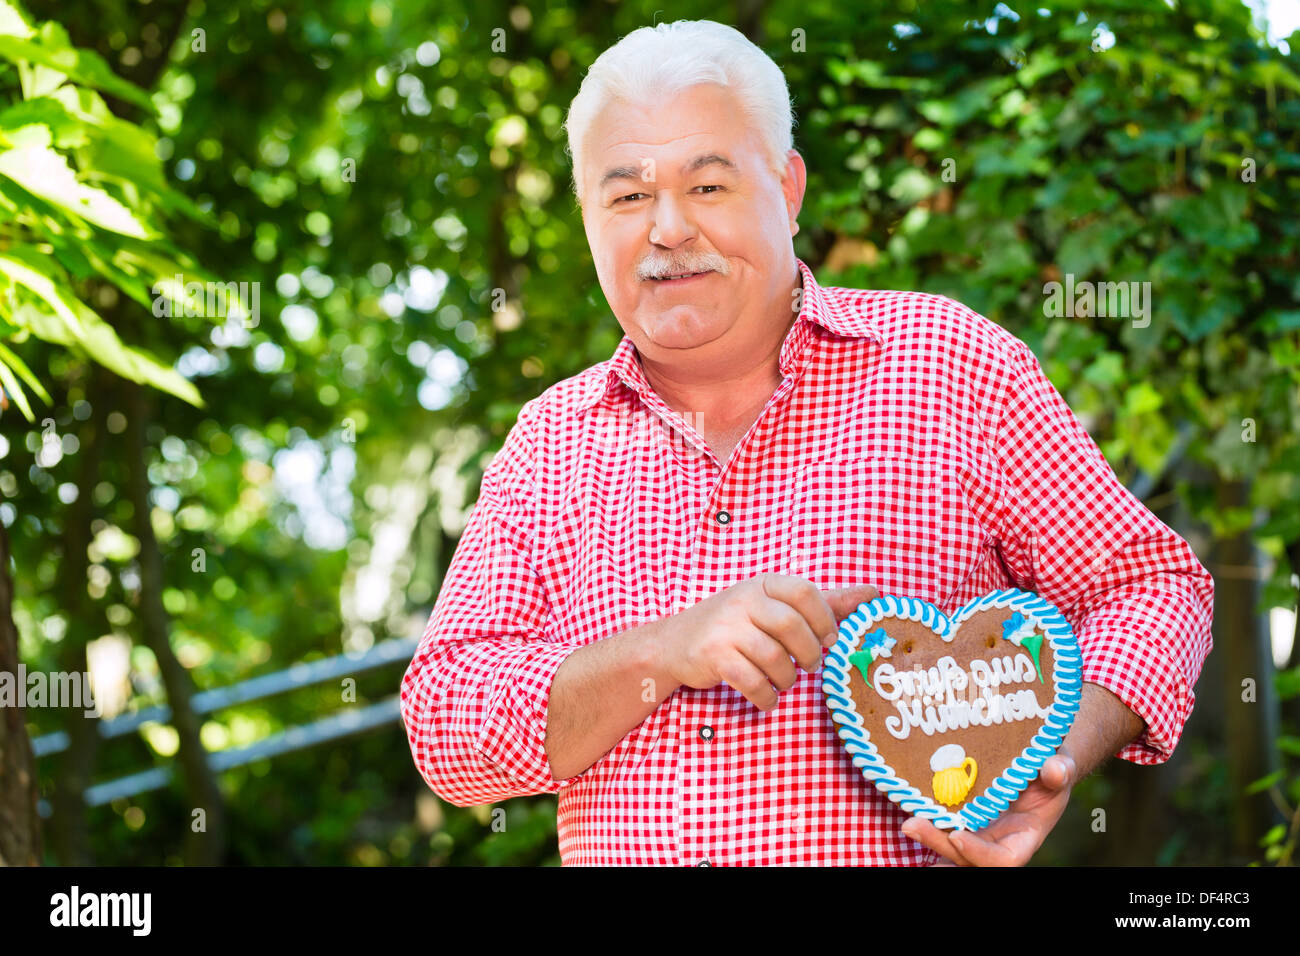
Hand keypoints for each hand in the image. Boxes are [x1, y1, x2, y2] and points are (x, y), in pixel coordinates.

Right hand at [657, 574, 877, 711]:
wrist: (675, 643)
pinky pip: (752, 681)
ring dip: (787, 679)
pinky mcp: (713, 657)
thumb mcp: (773, 606)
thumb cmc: (735, 624)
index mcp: (763, 584)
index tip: (830, 639)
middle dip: (809, 653)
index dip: (825, 618)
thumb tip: (873, 595)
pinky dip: (766, 697)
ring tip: (784, 681)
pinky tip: (767, 697)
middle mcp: (743, 600)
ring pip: (773, 657)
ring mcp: (725, 629)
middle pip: (791, 625)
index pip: (804, 591)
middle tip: (811, 666)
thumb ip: (823, 603)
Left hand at [900, 748, 1077, 865]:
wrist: (1039, 762)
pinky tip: (911, 818)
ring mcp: (980, 832)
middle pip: (968, 857)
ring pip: (952, 846)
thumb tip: (1054, 770)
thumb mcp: (1060, 765)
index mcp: (1025, 837)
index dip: (980, 853)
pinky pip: (946, 827)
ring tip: (909, 824)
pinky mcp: (966, 817)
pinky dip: (930, 825)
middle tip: (912, 826)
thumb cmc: (1051, 767)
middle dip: (941, 845)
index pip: (1003, 860)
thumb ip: (1060, 770)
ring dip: (930, 837)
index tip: (958, 835)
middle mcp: (999, 841)